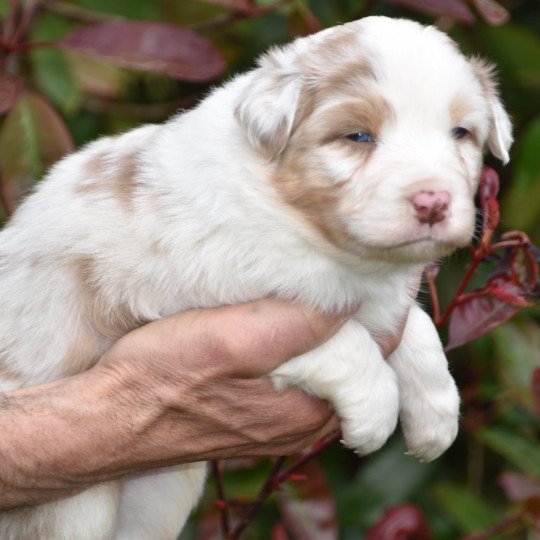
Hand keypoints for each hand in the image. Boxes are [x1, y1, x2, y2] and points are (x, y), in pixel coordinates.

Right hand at [94, 299, 352, 463]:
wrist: (111, 417)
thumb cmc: (166, 376)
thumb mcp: (236, 339)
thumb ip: (301, 324)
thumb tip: (355, 300)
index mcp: (310, 411)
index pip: (376, 358)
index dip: (378, 312)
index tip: (372, 274)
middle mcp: (302, 424)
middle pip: (354, 365)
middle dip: (352, 322)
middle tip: (338, 278)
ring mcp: (277, 423)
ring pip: (324, 370)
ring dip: (321, 334)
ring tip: (305, 296)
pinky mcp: (253, 416)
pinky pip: (294, 378)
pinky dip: (295, 349)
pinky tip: (272, 327)